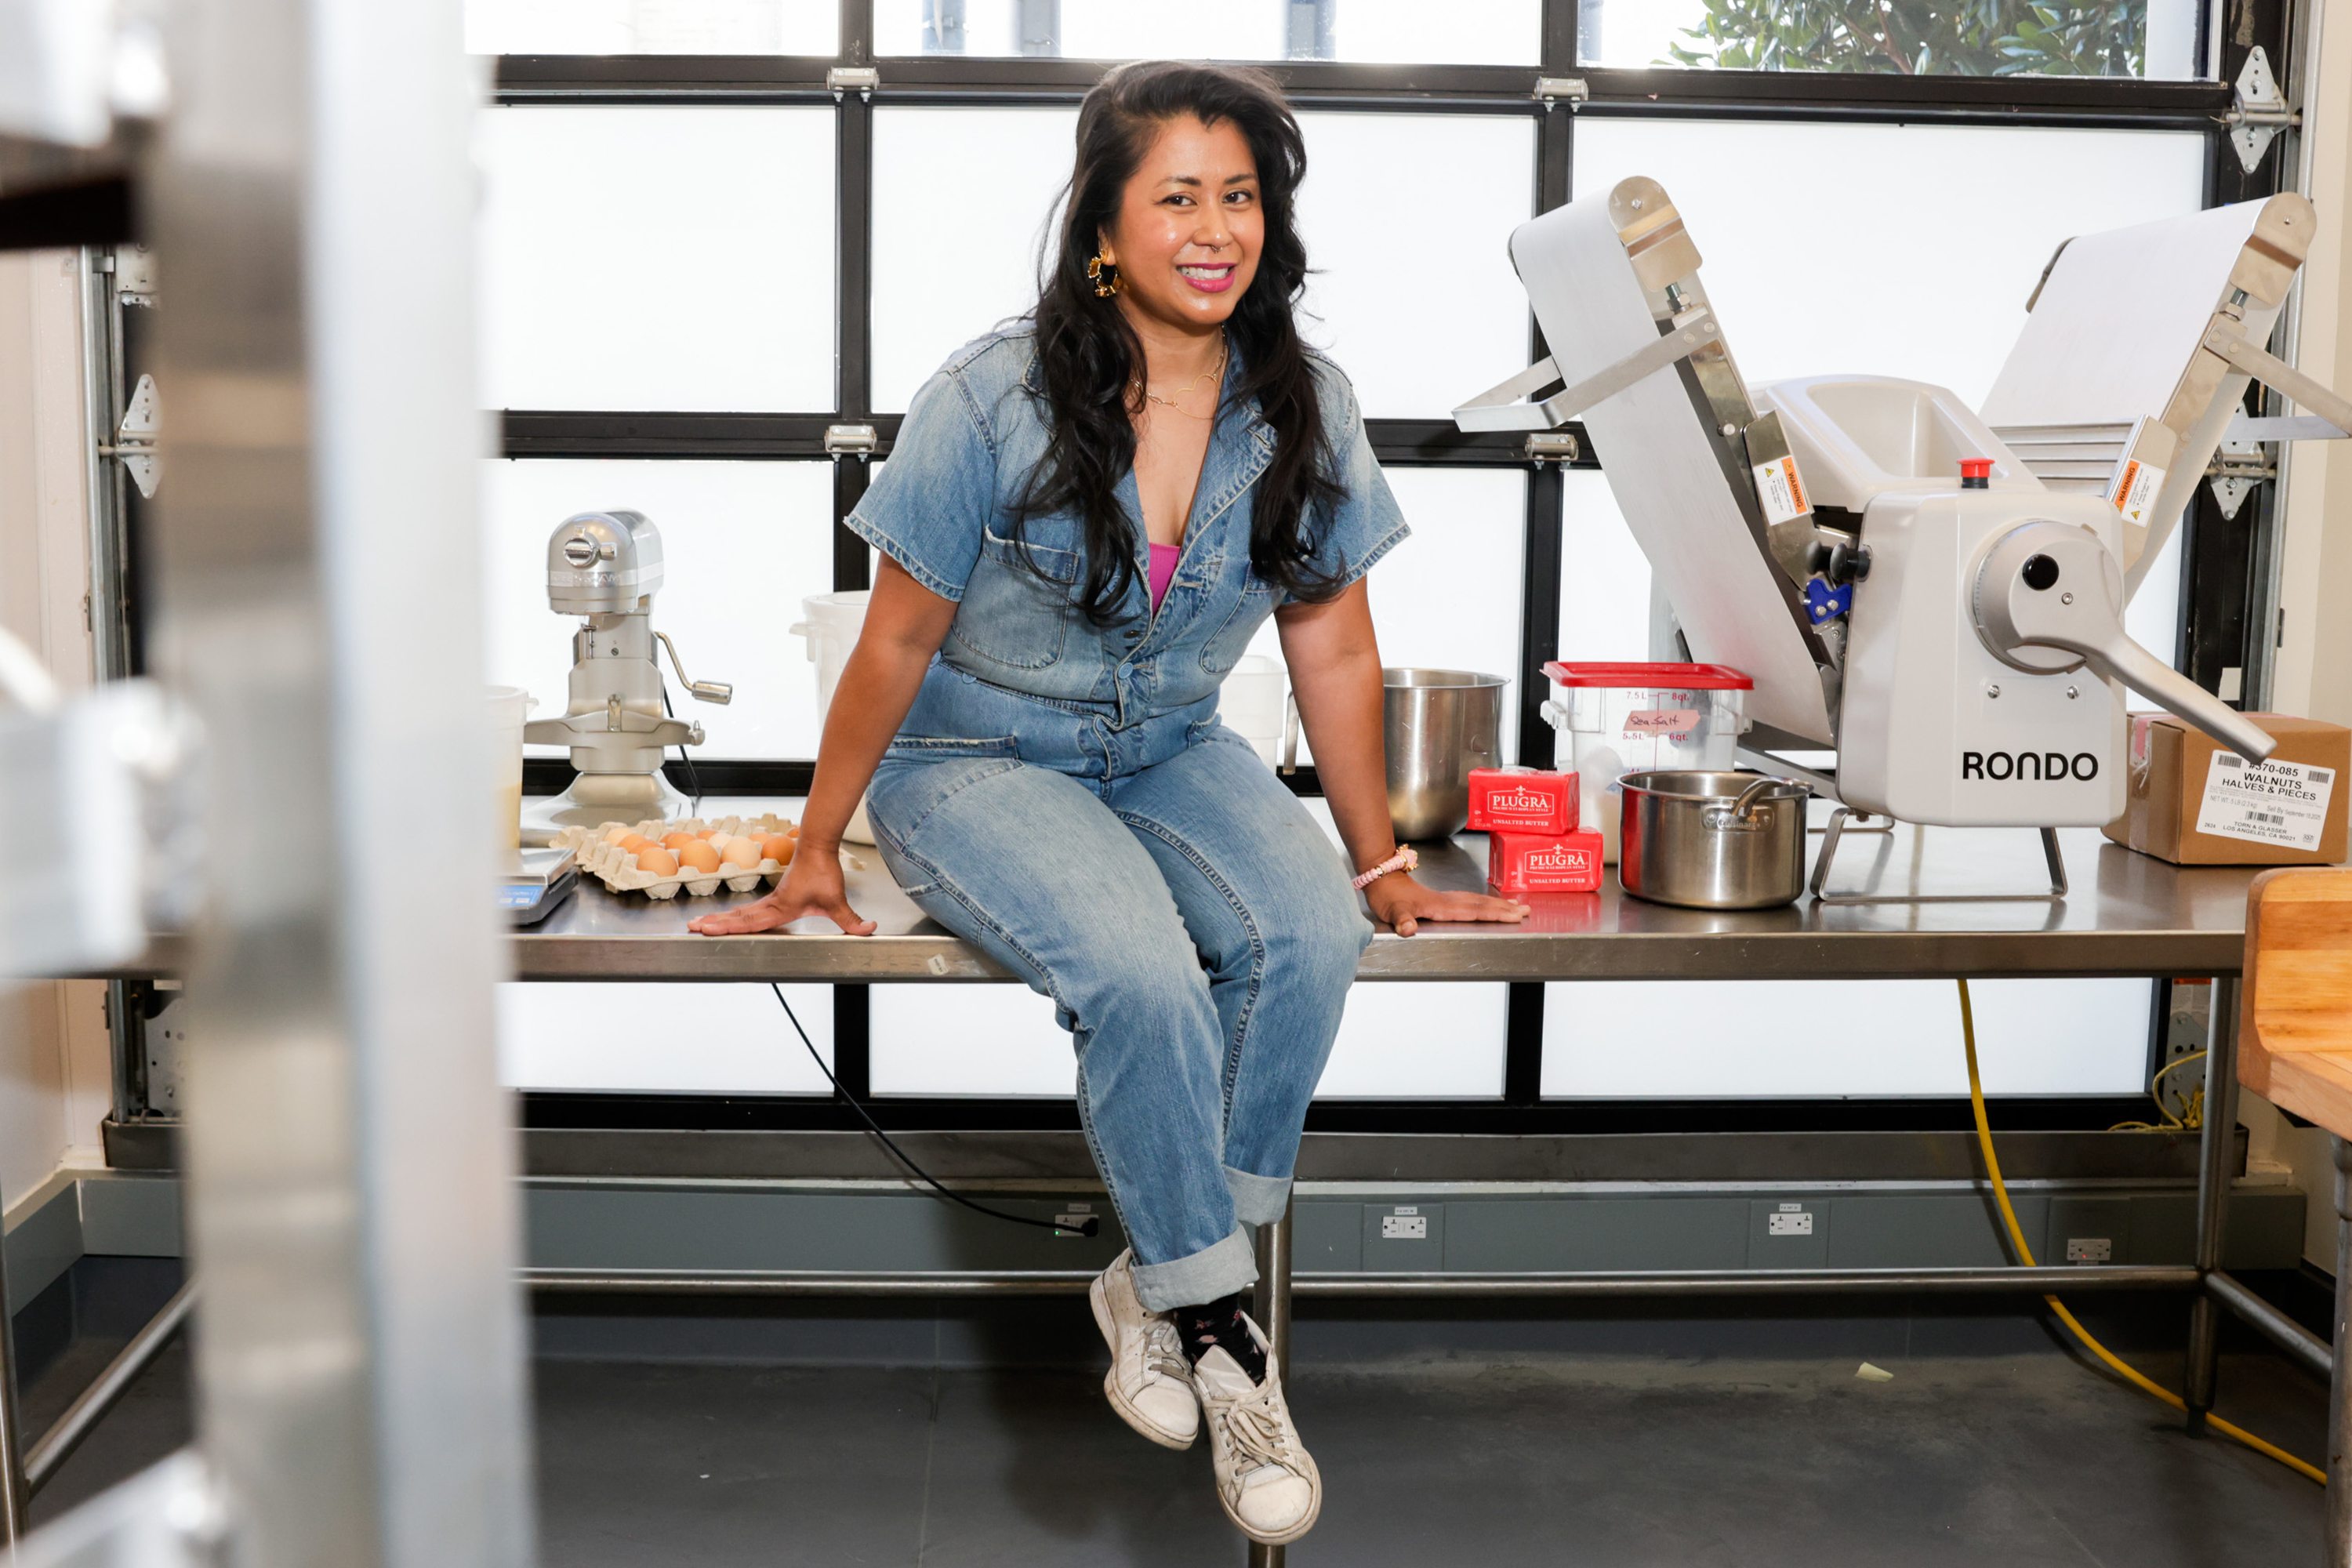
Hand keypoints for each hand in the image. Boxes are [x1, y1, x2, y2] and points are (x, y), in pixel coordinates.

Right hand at [686, 846, 876, 936]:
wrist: (817, 847)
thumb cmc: (823, 871)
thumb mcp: (837, 900)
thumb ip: (850, 920)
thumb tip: (868, 930)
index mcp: (781, 908)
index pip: (751, 922)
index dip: (729, 928)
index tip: (709, 930)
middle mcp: (771, 904)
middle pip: (738, 918)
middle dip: (715, 924)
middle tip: (692, 929)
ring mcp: (771, 900)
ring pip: (740, 913)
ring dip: (720, 920)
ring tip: (698, 925)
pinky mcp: (774, 897)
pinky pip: (749, 910)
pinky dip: (734, 917)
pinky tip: (726, 922)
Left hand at [1363, 873, 1529, 938]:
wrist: (1380, 876)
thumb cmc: (1386, 895)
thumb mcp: (1392, 910)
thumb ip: (1402, 920)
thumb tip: (1408, 929)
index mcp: (1441, 907)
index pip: (1474, 911)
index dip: (1496, 914)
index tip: (1515, 915)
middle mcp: (1447, 901)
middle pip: (1482, 905)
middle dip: (1505, 909)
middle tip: (1527, 910)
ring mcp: (1445, 898)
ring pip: (1478, 901)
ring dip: (1498, 904)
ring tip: (1517, 905)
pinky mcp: (1441, 898)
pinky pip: (1469, 900)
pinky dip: (1484, 902)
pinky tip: (1487, 904)